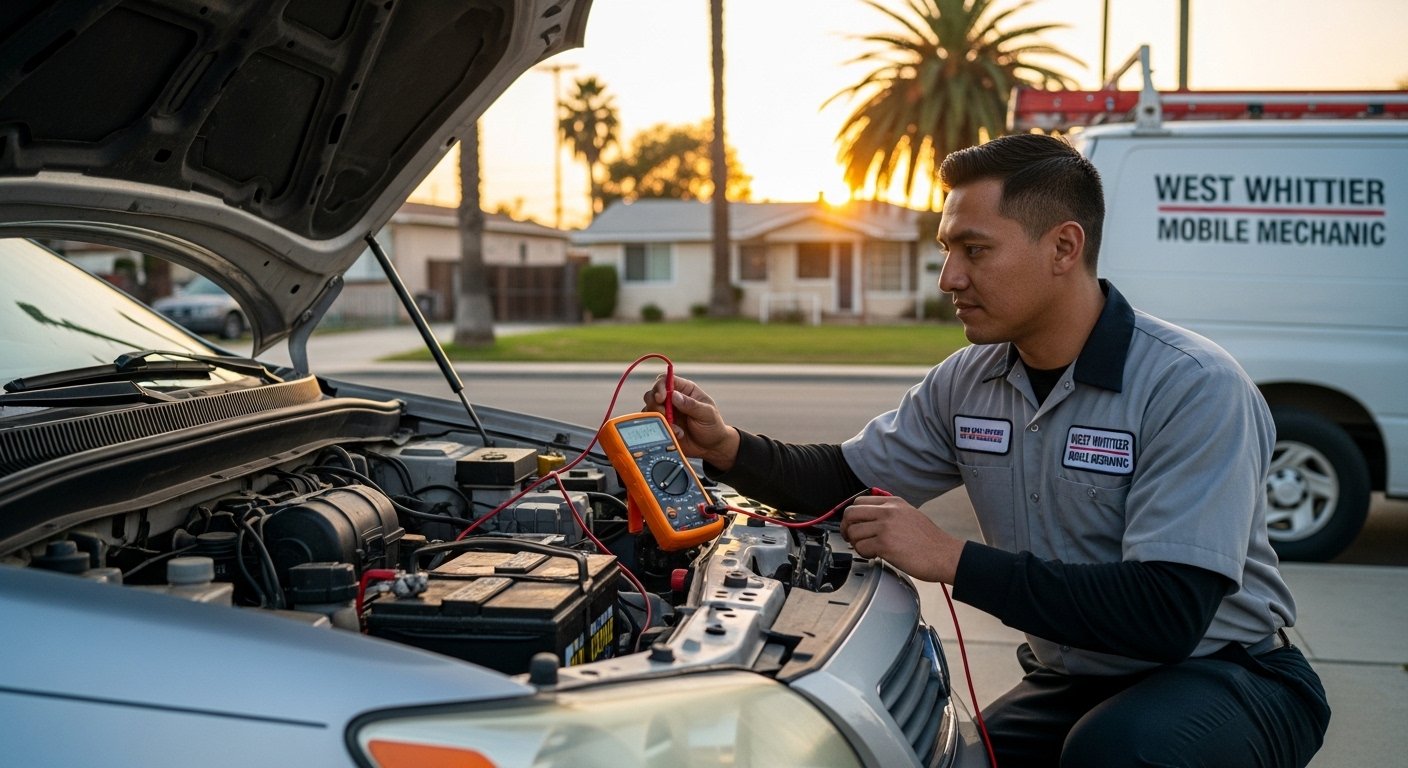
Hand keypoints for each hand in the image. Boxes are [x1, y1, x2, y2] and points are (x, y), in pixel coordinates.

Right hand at [643, 375, 739, 469]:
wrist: (711, 447)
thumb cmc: (712, 426)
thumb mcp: (706, 414)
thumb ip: (691, 404)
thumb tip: (673, 395)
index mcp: (686, 390)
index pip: (666, 380)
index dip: (660, 386)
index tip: (661, 398)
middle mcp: (673, 399)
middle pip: (653, 393)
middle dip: (654, 404)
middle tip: (665, 414)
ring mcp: (666, 413)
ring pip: (649, 409)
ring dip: (658, 418)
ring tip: (676, 428)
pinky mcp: (663, 425)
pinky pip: (652, 424)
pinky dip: (660, 429)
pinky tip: (676, 434)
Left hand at [840, 495, 963, 582]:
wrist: (945, 555)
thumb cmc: (930, 541)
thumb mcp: (910, 515)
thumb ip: (890, 513)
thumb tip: (868, 519)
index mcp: (893, 503)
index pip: (859, 502)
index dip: (851, 516)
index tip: (852, 525)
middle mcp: (888, 511)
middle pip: (850, 513)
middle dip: (846, 528)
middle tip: (851, 538)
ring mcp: (886, 527)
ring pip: (853, 532)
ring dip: (856, 543)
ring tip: (868, 549)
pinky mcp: (885, 544)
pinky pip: (860, 547)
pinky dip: (863, 553)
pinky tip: (874, 555)